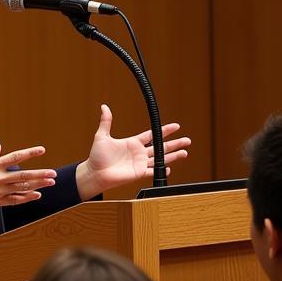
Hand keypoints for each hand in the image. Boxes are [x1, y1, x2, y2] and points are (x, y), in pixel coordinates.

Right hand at [0, 142, 56, 214]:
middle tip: (54, 174)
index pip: (16, 157)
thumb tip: (0, 147)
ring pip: (22, 188)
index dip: (30, 153)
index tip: (42, 150)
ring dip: (38, 185)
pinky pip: (15, 200)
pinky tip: (37, 194)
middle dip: (40, 174)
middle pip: (24, 175)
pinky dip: (27, 197)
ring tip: (50, 182)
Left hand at [75, 104, 190, 198]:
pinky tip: (169, 167)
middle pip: (161, 147)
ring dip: (173, 156)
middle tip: (187, 140)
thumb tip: (104, 107)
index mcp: (132, 143)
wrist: (94, 173)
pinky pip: (152, 172)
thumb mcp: (101, 136)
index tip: (176, 126)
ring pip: (160, 159)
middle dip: (175, 143)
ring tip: (185, 152)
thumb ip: (106, 122)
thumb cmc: (97, 156)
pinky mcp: (138, 174)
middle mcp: (139, 153)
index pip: (152, 135)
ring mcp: (139, 164)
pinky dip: (160, 170)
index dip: (164, 131)